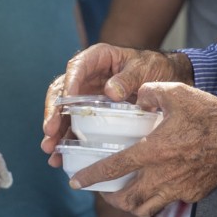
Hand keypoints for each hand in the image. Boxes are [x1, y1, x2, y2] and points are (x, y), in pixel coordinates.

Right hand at [42, 44, 189, 157]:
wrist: (167, 79)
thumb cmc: (154, 67)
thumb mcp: (144, 68)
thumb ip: (129, 78)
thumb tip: (111, 92)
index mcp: (96, 58)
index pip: (76, 67)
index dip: (69, 83)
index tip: (67, 100)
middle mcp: (85, 77)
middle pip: (61, 93)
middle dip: (54, 113)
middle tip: (50, 131)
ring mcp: (85, 96)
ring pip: (64, 114)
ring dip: (55, 133)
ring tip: (51, 150)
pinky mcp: (90, 114)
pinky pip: (74, 127)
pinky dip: (66, 142)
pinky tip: (60, 158)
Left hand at [74, 81, 216, 216]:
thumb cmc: (211, 115)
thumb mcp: (177, 93)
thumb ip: (149, 92)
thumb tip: (136, 95)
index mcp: (153, 152)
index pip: (113, 169)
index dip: (91, 177)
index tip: (76, 182)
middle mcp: (162, 176)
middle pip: (127, 201)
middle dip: (110, 199)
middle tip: (105, 191)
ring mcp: (179, 189)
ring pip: (146, 208)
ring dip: (133, 204)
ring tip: (128, 193)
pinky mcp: (194, 195)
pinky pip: (170, 201)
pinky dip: (159, 196)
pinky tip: (160, 182)